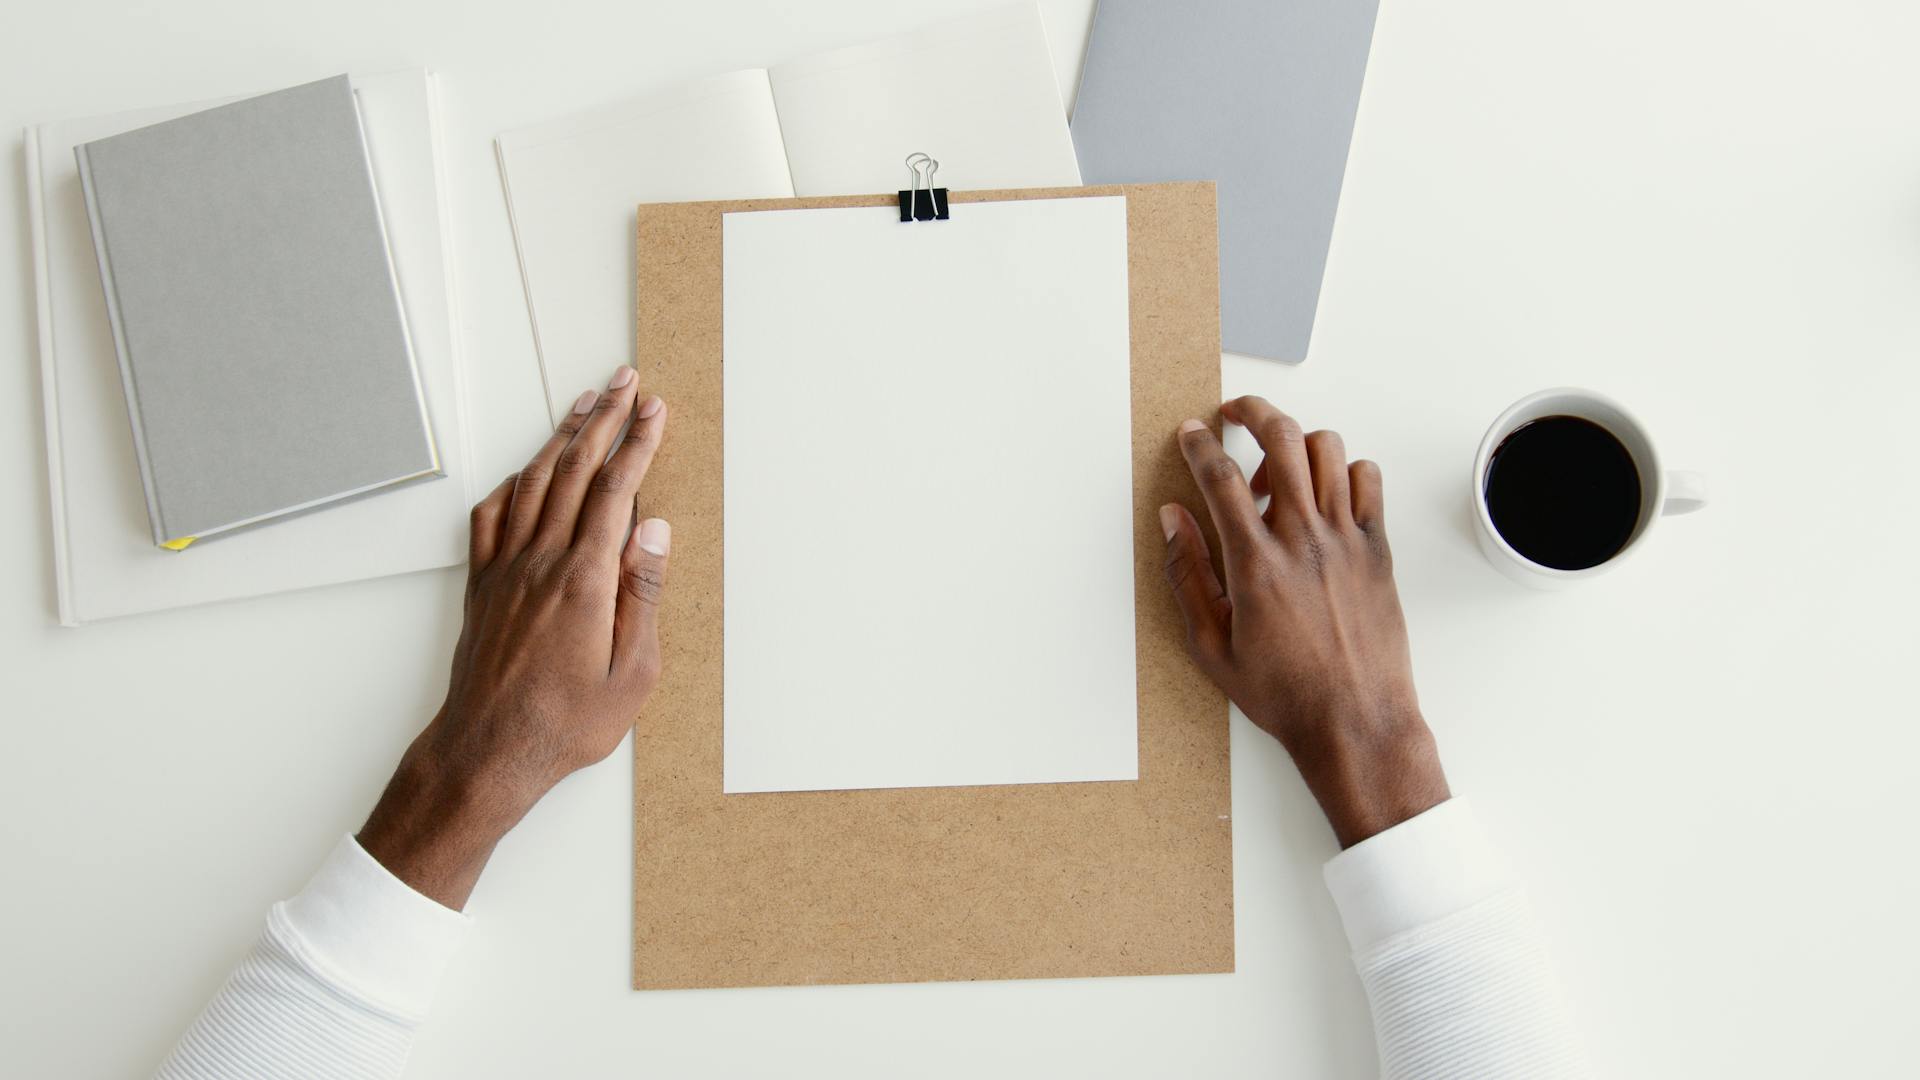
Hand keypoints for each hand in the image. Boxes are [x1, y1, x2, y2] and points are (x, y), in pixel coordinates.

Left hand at [358, 368, 670, 906]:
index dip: (637, 443)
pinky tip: (527, 471)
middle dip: (603, 420)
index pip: (615, 492)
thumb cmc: (563, 724)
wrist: (488, 751)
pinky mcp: (484, 585)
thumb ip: (641, 595)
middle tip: (624, 383)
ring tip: (583, 405)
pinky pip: (494, 515)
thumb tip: (652, 531)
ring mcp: (506, 570)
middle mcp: (540, 563)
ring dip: (561, 437)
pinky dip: (514, 482)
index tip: (653, 409)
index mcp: (584, 581)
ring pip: (534, 483)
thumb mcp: (631, 673)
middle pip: (575, 471)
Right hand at [1161, 396, 1448, 847]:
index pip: (1220, 477)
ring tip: (1276, 471)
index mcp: (1256, 565)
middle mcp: (1304, 540)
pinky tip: (1323, 496)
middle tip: (1235, 414)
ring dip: (1295, 443)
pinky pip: (1367, 479)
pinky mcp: (1378, 549)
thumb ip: (1188, 575)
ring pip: (1327, 449)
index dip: (1200, 444)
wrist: (1355, 722)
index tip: (1191, 433)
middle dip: (1252, 411)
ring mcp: (1347, 540)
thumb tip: (1174, 520)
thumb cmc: (1284, 694)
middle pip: (1281, 439)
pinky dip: (1343, 471)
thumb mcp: (1210, 646)